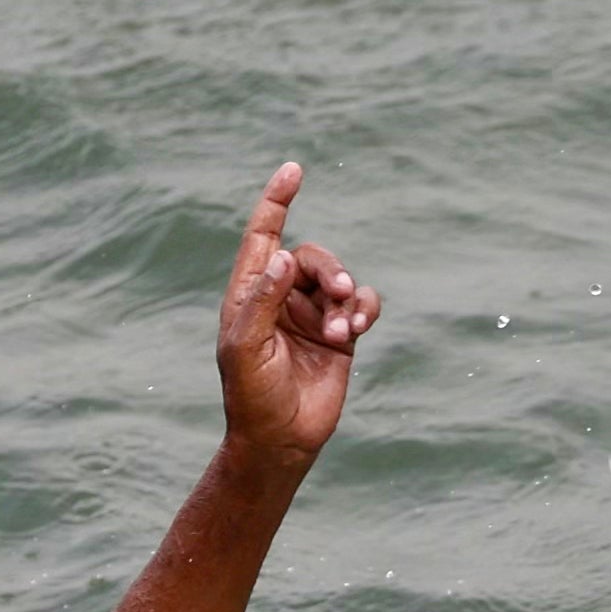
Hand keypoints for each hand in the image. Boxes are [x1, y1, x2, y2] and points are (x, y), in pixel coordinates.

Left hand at [217, 163, 380, 467]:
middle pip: (312, 255)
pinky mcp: (340, 335)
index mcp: (250, 294)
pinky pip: (361, 303)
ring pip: (340, 279)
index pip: (264, 237)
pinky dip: (364, 307)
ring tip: (344, 326)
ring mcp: (312, 315)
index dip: (276, 202)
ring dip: (347, 295)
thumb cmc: (251, 397)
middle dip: (328, 268)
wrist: (280, 441)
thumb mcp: (245, 348)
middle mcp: (281, 298)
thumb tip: (284, 257)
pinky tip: (357, 327)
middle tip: (337, 293)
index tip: (293, 170)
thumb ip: (263, 301)